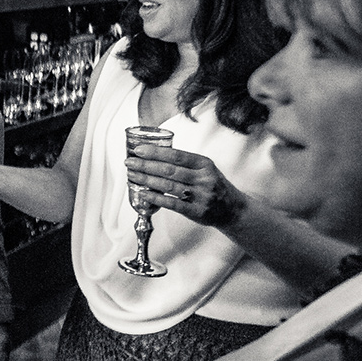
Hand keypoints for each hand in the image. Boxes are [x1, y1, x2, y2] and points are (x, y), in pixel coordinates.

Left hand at [124, 145, 246, 227]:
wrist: (232, 209)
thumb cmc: (213, 185)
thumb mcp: (205, 168)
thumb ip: (185, 162)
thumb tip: (154, 154)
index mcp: (204, 164)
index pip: (176, 155)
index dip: (155, 152)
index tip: (138, 150)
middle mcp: (203, 179)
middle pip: (169, 170)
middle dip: (146, 165)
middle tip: (129, 162)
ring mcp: (200, 196)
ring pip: (168, 186)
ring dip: (147, 180)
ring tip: (132, 175)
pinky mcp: (196, 211)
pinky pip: (172, 203)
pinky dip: (155, 197)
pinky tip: (143, 192)